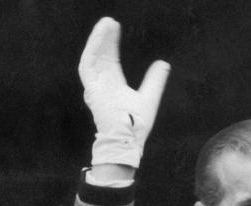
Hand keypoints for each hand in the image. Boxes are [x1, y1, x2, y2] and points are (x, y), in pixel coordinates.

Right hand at [78, 17, 169, 167]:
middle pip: (101, 56)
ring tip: (106, 23)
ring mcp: (95, 87)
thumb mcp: (149, 96)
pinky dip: (93, 49)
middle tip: (110, 21)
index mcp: (114, 86)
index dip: (112, 44)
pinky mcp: (91, 89)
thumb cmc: (137, 125)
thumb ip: (155, 80)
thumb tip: (163, 63)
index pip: (111, 60)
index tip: (116, 28)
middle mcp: (103, 85)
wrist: (129, 139)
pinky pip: (88, 64)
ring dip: (98, 40)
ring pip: (93, 57)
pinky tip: (100, 36)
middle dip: (105, 38)